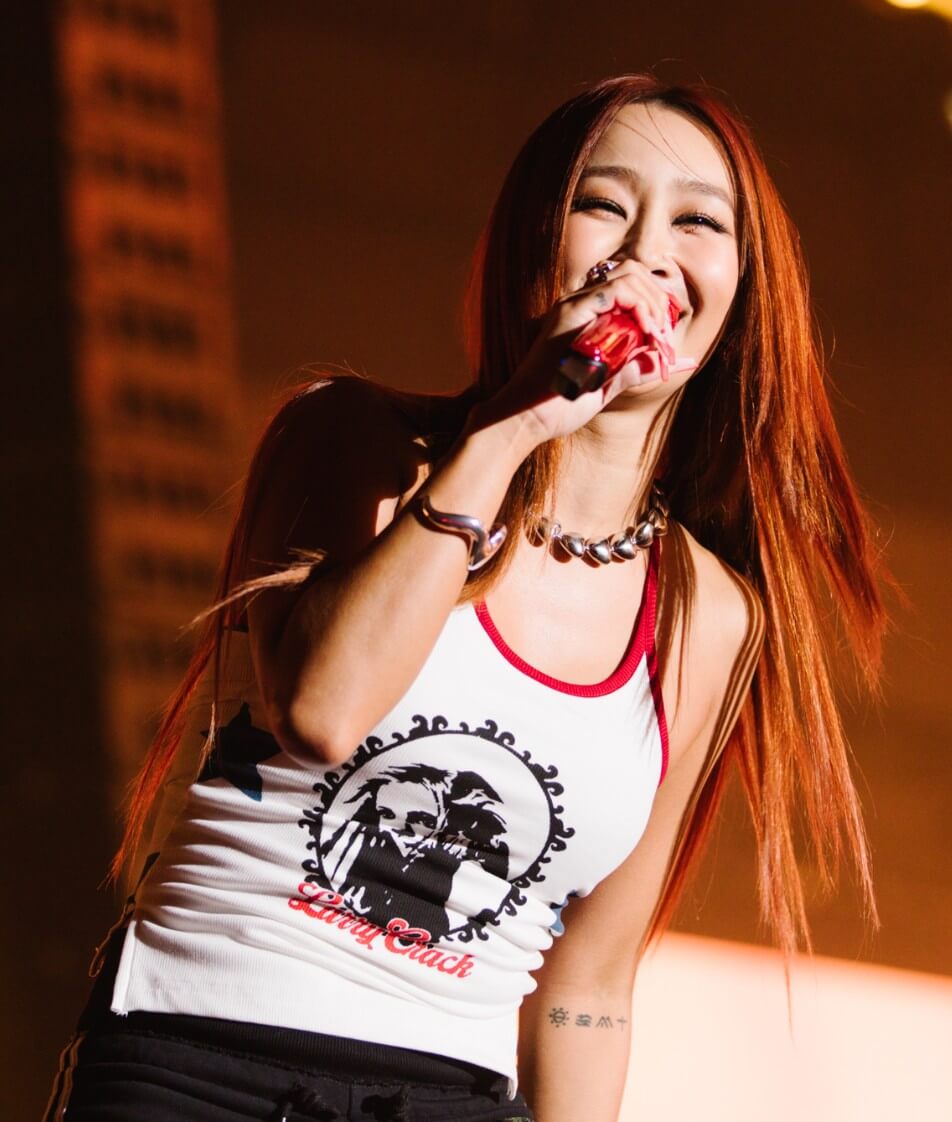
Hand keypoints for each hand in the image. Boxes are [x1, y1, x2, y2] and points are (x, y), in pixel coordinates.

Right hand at [474, 260, 697, 445]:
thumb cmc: (559, 406)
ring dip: (653, 302)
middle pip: (633, 273)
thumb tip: (673, 363)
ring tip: (658, 335)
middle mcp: (579, 303)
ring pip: (629, 275)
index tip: (665, 337)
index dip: (656, 303)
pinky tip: (647, 332)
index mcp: (586, 315)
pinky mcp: (571, 312)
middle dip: (659, 299)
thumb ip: (636, 369)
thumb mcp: (607, 385)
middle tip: (665, 335)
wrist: (526, 418)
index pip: (631, 285)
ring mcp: (573, 305)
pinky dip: (640, 306)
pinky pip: (616, 290)